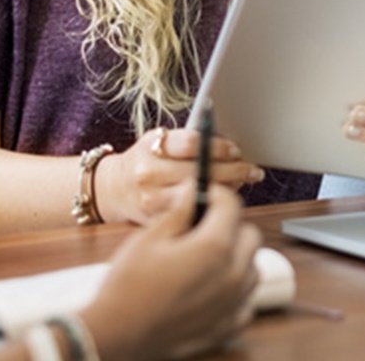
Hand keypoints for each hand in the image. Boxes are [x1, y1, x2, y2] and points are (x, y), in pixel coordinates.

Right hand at [80, 182, 262, 360]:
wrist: (118, 334)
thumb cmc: (129, 286)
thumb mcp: (150, 237)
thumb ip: (179, 211)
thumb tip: (192, 191)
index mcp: (214, 247)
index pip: (231, 205)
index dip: (215, 193)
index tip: (202, 195)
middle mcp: (232, 275)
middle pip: (250, 235)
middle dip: (229, 224)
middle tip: (201, 226)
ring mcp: (233, 304)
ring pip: (252, 268)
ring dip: (235, 257)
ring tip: (203, 257)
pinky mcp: (228, 328)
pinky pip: (244, 300)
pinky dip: (233, 290)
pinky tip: (208, 287)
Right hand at [94, 126, 263, 224]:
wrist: (113, 190)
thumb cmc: (142, 161)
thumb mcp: (156, 141)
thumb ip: (186, 141)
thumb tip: (227, 144)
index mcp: (151, 148)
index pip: (193, 143)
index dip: (219, 146)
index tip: (236, 149)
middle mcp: (150, 175)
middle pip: (203, 172)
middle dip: (234, 170)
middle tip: (251, 169)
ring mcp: (154, 203)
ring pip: (203, 198)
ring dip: (228, 191)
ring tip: (243, 184)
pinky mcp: (158, 224)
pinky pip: (195, 217)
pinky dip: (213, 210)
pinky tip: (223, 204)